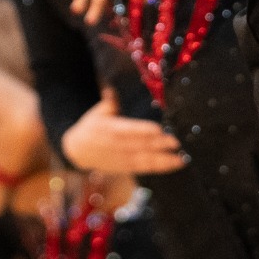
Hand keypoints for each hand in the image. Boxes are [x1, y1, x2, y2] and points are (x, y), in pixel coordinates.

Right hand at [61, 86, 187, 174]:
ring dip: (163, 160)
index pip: (129, 130)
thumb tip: (110, 89)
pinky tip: (173, 165)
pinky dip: (159, 167)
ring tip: (180, 159)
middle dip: (159, 145)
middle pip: (141, 146)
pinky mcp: (125, 168)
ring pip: (145, 160)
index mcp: (111, 129)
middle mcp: (117, 146)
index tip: (158, 129)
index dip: (144, 130)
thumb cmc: (91, 127)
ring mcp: (122, 159)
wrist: (77, 151)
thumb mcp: (97, 112)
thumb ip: (109, 101)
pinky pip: (144, 168)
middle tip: (176, 143)